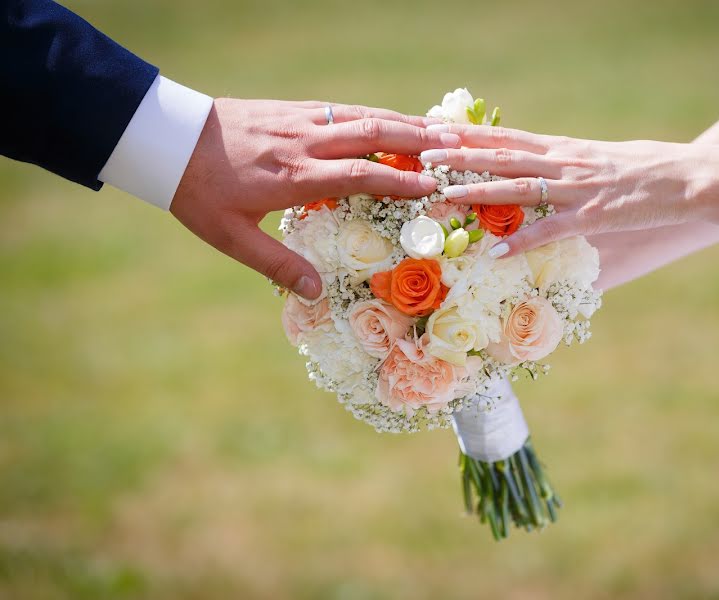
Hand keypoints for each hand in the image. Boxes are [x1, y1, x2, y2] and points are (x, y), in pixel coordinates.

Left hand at [171, 99, 460, 297]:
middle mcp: (304, 143)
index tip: (433, 187)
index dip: (399, 182)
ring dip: (403, 122)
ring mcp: (300, 121)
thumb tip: (316, 295)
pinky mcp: (292, 110)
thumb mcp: (231, 238)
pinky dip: (374, 114)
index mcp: (294, 177)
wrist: (168, 139)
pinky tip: (391, 119)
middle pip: (372, 135)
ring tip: (438, 128)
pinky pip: (342, 109)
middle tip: (456, 146)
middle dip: (417, 141)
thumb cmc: (198, 193)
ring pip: (362, 116)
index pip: (359, 175)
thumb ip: (277, 264)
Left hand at [420, 124, 703, 255]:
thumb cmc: (643, 169)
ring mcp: (575, 189)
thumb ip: (563, 163)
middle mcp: (562, 163)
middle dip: (459, 155)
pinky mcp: (591, 216)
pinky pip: (549, 231)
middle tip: (423, 153)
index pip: (506, 136)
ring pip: (517, 187)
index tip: (436, 129)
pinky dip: (520, 241)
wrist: (686, 176)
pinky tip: (494, 252)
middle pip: (502, 155)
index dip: (469, 134)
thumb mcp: (596, 158)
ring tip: (444, 194)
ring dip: (478, 190)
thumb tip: (536, 168)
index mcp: (562, 148)